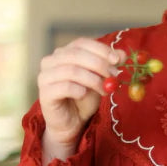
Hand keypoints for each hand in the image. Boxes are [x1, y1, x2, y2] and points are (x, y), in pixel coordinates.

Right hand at [38, 38, 124, 161]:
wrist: (72, 122)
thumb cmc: (84, 98)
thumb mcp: (100, 79)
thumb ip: (108, 65)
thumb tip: (122, 54)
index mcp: (64, 53)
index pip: (82, 43)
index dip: (101, 49)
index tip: (118, 60)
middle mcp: (51, 61)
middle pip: (76, 54)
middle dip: (99, 64)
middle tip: (114, 76)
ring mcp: (45, 76)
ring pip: (71, 70)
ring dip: (93, 80)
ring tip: (104, 90)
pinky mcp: (44, 93)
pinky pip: (64, 87)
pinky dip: (79, 90)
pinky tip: (84, 95)